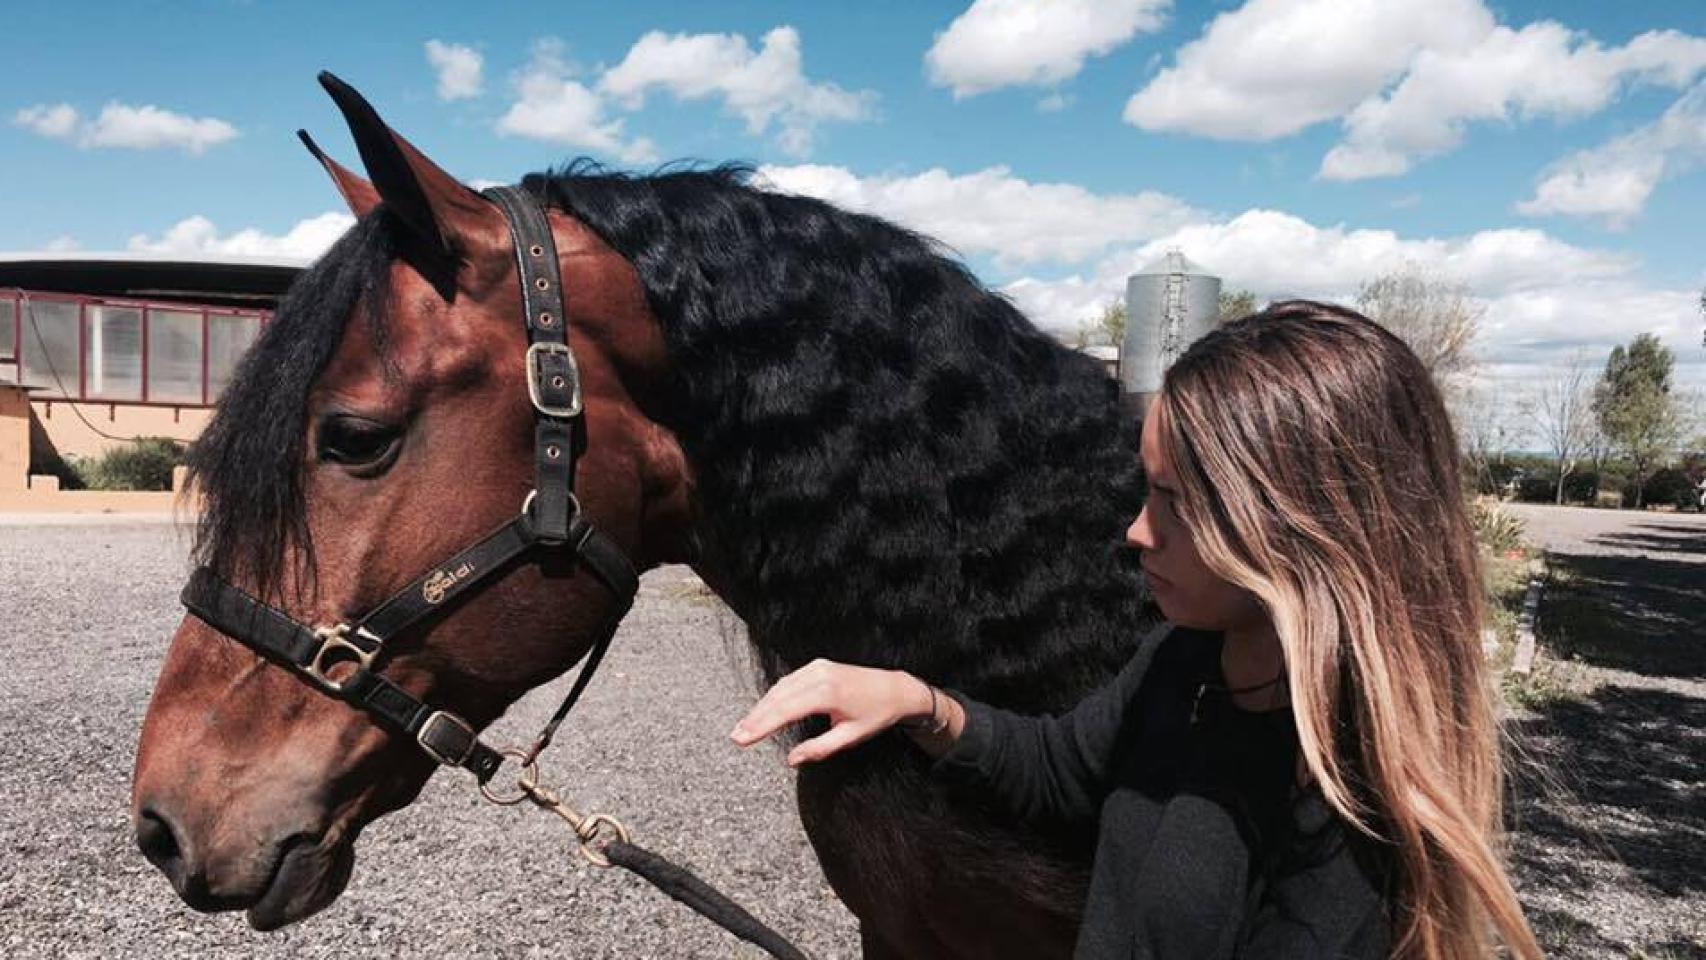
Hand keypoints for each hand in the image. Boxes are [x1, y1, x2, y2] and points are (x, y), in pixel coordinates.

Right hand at [729, 658, 934, 765]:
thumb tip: (792, 759)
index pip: (785, 710)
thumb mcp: (850, 737)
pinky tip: (764, 711)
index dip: (760, 726)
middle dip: (755, 717)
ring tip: (745, 727)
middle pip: (777, 697)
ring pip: (780, 687)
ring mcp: (818, 667)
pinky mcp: (818, 666)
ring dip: (761, 707)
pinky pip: (789, 681)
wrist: (895, 689)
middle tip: (736, 737)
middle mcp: (820, 675)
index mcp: (828, 693)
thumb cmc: (876, 714)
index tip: (742, 739)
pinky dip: (774, 696)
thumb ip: (819, 748)